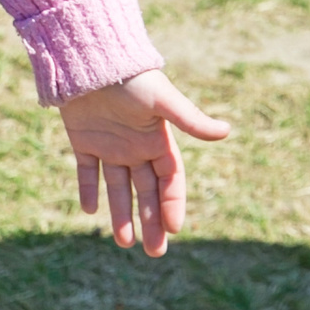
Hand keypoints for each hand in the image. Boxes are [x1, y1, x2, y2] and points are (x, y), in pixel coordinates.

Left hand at [57, 69, 230, 256]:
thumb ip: (190, 120)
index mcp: (158, 139)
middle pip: (146, 192)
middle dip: (151, 222)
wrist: (90, 56)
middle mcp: (135, 146)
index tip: (173, 229)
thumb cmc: (131, 76)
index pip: (169, 181)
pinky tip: (90, 211)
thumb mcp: (163, 100)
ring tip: (123, 242)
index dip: (172, 205)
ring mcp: (109, 145)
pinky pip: (87, 171)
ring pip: (118, 187)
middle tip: (155, 253)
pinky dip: (88, 190)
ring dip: (121, 214)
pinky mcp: (83, 140)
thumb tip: (226, 132)